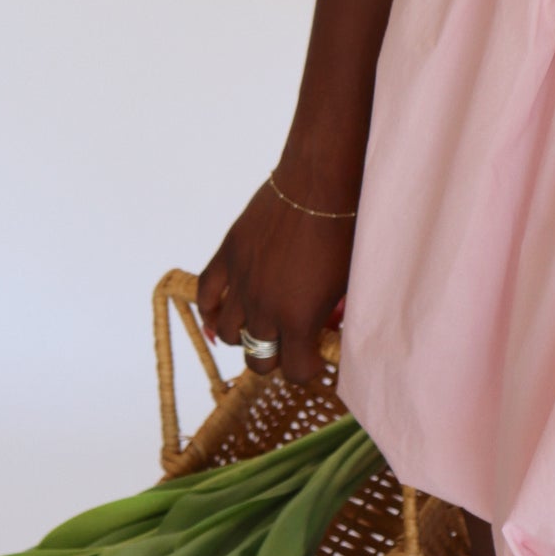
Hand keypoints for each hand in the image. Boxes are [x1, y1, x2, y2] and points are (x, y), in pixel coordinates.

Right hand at [195, 164, 359, 384]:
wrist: (319, 183)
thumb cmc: (344, 230)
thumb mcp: (348, 282)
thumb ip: (334, 314)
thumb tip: (326, 331)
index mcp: (300, 319)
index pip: (295, 372)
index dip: (307, 367)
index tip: (314, 356)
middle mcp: (265, 307)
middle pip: (259, 361)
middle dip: (276, 357)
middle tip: (289, 341)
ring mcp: (242, 282)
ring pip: (227, 335)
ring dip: (245, 335)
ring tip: (261, 323)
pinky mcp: (227, 256)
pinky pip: (206, 296)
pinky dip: (210, 310)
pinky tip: (222, 313)